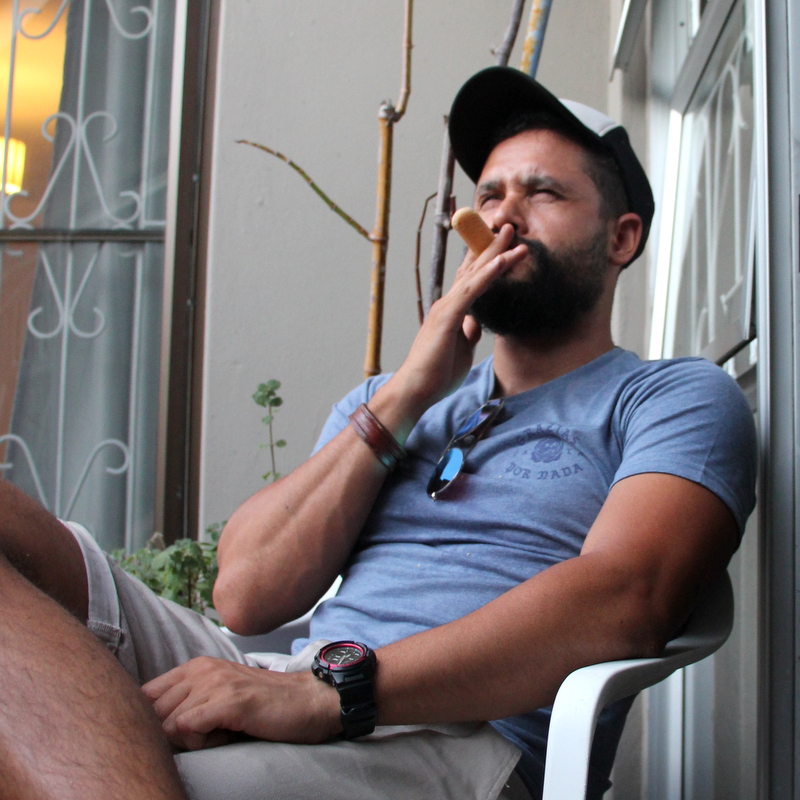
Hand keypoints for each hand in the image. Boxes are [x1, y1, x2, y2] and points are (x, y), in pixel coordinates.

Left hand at [141, 657, 340, 750]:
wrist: (308, 701)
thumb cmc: (264, 707)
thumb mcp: (219, 698)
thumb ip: (188, 705)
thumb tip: (153, 731)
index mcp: (195, 668)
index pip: (144, 697)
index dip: (154, 724)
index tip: (183, 734)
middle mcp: (201, 670)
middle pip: (152, 713)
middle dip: (171, 735)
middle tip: (204, 737)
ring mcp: (215, 683)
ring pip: (168, 724)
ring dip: (189, 742)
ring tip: (219, 737)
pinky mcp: (229, 701)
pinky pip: (187, 728)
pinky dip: (199, 742)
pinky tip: (224, 738)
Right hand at [392, 224, 526, 412]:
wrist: (417, 389)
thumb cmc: (436, 373)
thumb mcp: (462, 349)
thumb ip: (468, 332)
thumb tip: (477, 322)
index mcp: (452, 311)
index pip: (472, 279)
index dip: (487, 260)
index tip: (505, 246)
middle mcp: (448, 303)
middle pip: (473, 268)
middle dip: (492, 246)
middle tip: (510, 228)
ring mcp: (447, 308)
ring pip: (475, 273)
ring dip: (494, 253)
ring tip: (512, 234)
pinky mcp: (448, 316)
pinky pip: (472, 290)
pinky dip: (488, 274)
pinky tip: (501, 261)